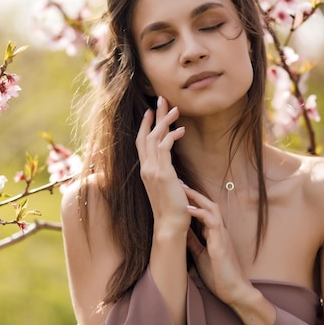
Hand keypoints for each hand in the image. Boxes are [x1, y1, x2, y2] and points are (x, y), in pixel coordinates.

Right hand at [135, 96, 188, 231]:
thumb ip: (167, 178)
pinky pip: (164, 147)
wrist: (170, 225)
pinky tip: (182, 130)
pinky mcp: (162, 173)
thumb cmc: (172, 210)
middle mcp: (146, 168)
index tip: (150, 112)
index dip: (145, 126)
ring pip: (155, 138)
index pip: (142, 143)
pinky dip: (172, 136)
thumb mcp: (167, 189)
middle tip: (161, 99)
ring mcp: (152, 170)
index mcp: (146, 171)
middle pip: (146, 135)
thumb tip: (174, 175)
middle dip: (154, 116)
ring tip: (175, 109)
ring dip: (165, 121)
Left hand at [183, 185, 250, 305]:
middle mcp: (219, 231)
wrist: (234, 292)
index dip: (191, 199)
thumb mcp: (201, 255)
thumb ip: (193, 242)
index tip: (177, 190)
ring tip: (181, 189)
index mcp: (214, 234)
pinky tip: (187, 209)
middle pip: (208, 203)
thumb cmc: (218, 276)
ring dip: (196, 197)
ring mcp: (222, 236)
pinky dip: (200, 213)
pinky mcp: (221, 245)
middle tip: (178, 182)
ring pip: (212, 208)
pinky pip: (212, 223)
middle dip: (193, 192)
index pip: (203, 210)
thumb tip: (182, 230)